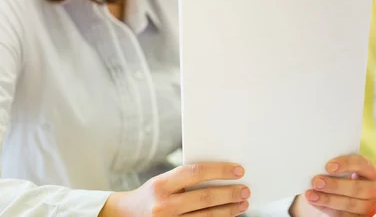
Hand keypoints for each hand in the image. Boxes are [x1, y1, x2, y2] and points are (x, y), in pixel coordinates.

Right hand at [99, 162, 250, 216]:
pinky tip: (228, 216)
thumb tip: (219, 172)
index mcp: (161, 185)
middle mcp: (164, 205)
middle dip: (229, 193)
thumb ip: (185, 178)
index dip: (219, 170)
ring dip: (228, 210)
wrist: (125, 216)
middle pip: (204, 198)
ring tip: (242, 203)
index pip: (195, 173)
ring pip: (206, 216)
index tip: (237, 170)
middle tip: (245, 189)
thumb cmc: (150, 195)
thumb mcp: (162, 181)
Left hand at [293, 155, 375, 216]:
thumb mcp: (342, 169)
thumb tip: (317, 163)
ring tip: (311, 195)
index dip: (346, 164)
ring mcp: (368, 205)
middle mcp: (373, 189)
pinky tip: (315, 202)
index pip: (361, 164)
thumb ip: (336, 166)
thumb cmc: (342, 176)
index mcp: (370, 171)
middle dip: (335, 185)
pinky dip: (327, 208)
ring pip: (350, 204)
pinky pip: (344, 215)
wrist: (344, 194)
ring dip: (328, 199)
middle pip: (357, 188)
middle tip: (316, 182)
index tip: (328, 166)